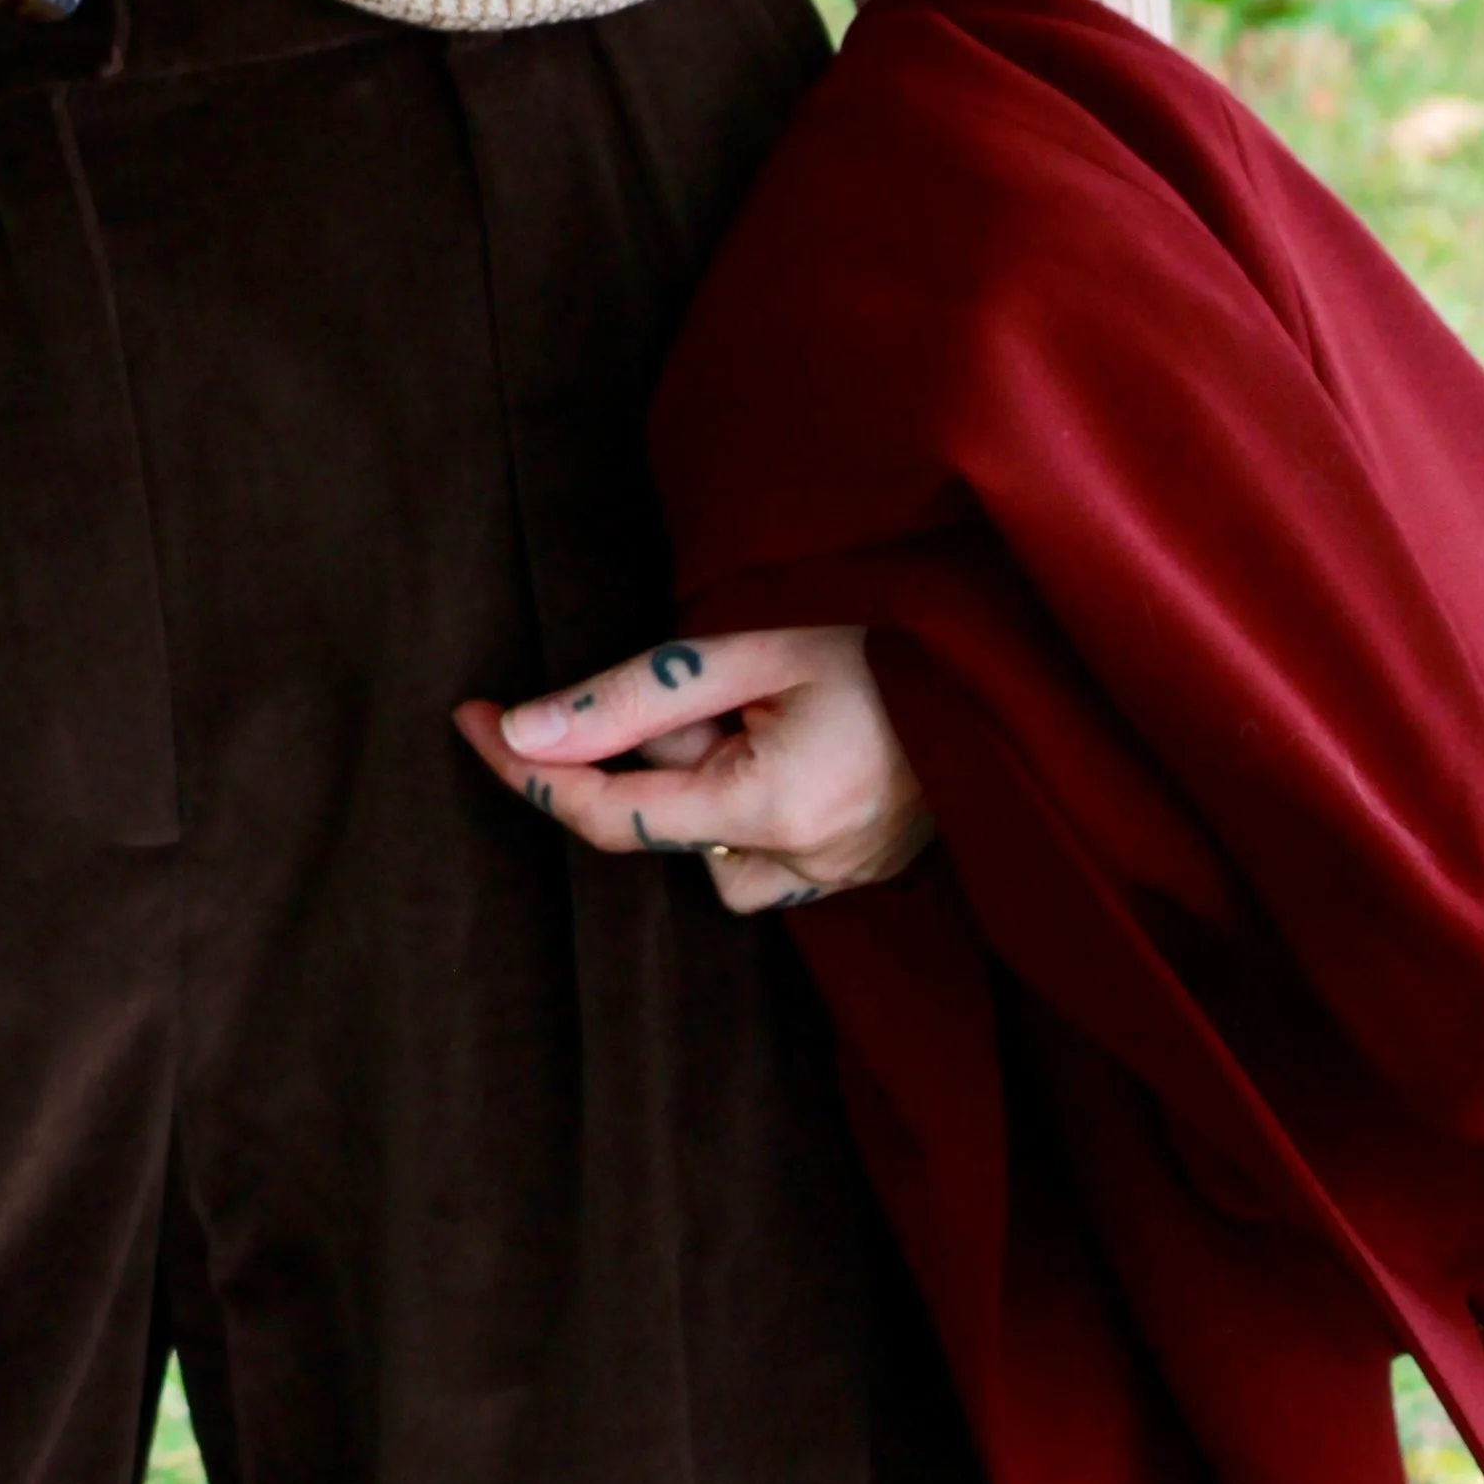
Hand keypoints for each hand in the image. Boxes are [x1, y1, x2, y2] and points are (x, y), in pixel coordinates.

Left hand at [452, 625, 931, 916]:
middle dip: (670, 750)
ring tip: (779, 698)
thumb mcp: (749, 639)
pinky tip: (809, 729)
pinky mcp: (881, 859)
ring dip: (717, 782)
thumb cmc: (888, 612)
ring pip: (722, 850)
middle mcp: (818, 863)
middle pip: (672, 828)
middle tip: (730, 673)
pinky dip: (764, 796)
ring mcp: (857, 870)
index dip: (528, 773)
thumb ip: (631, 696)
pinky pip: (782, 849)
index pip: (613, 817)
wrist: (1015, 632)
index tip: (467, 719)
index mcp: (779, 810)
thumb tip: (522, 731)